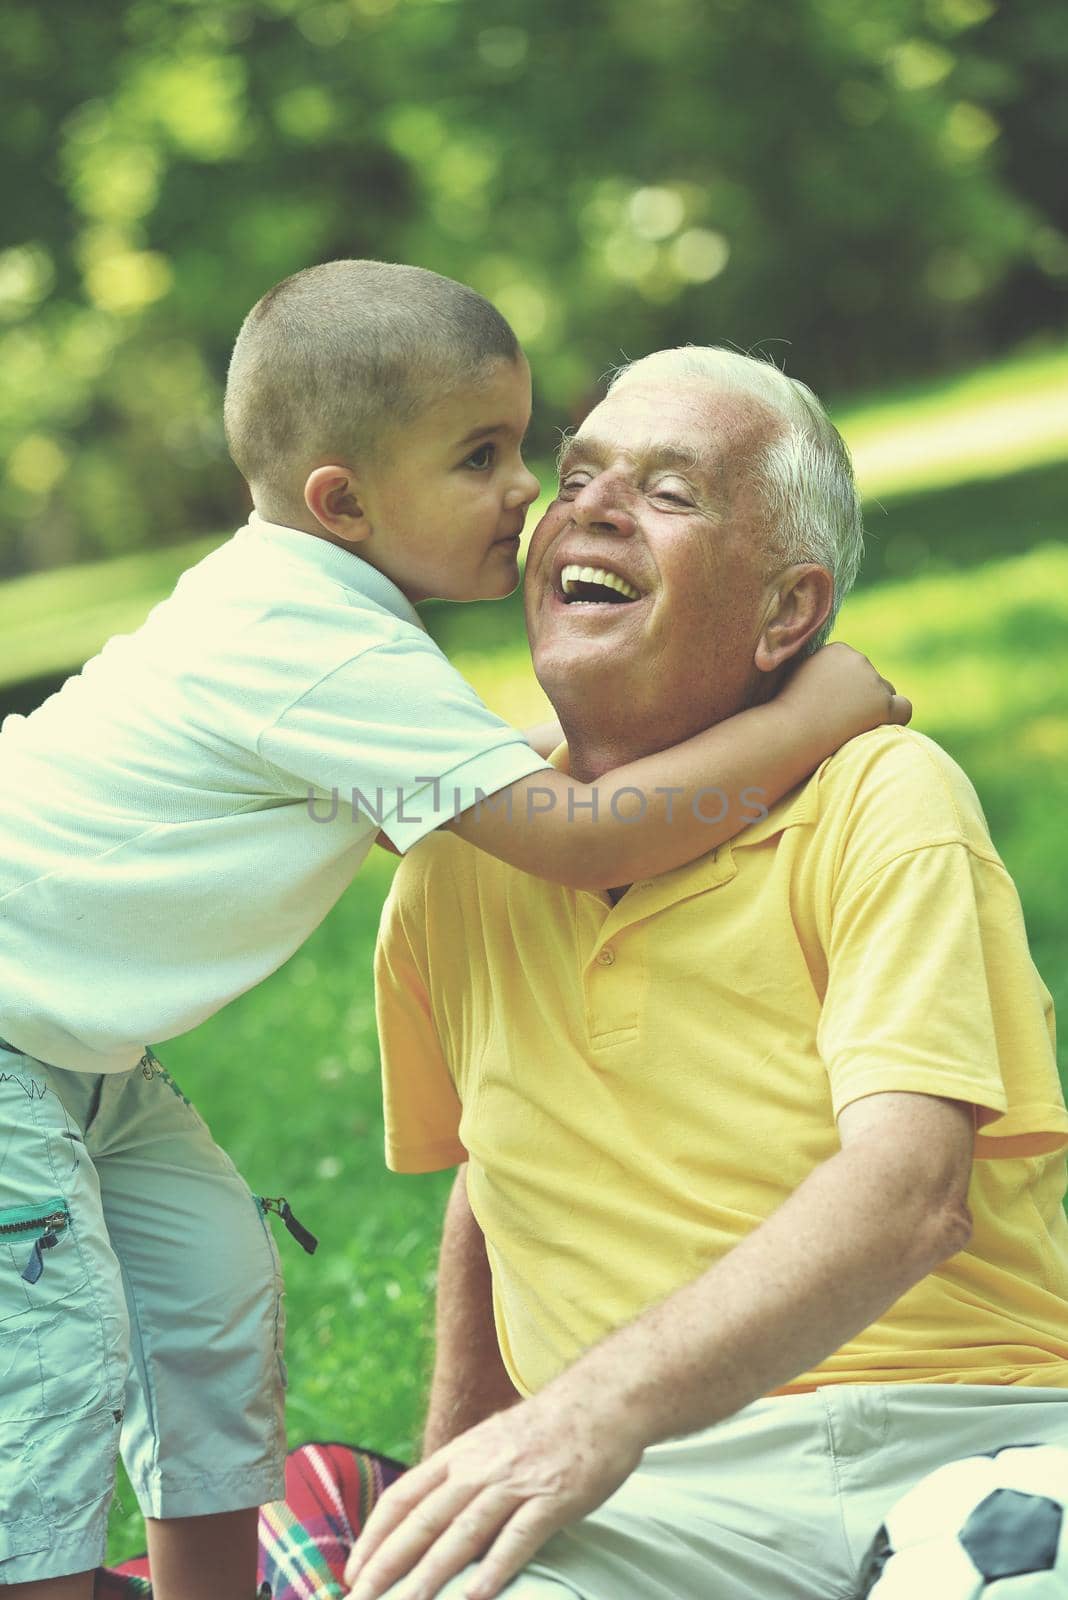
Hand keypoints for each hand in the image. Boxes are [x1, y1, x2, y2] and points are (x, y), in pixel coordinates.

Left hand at [343, 1387, 641, 1599]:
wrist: (603, 1400)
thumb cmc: (549, 1428)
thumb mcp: (493, 1440)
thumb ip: (462, 1473)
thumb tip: (428, 1511)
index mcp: (461, 1453)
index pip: (404, 1496)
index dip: (376, 1536)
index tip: (353, 1570)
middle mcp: (480, 1467)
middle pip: (423, 1520)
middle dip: (388, 1564)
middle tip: (361, 1599)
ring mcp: (515, 1482)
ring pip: (463, 1533)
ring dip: (430, 1575)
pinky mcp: (552, 1498)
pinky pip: (517, 1538)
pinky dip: (494, 1568)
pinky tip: (474, 1596)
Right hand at [779, 642, 911, 739]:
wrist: (789, 732)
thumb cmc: (785, 711)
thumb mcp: (796, 677)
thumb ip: (817, 670)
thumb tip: (833, 677)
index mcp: (838, 650)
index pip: (855, 667)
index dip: (845, 688)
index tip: (828, 704)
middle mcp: (858, 660)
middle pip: (871, 679)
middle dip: (861, 697)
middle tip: (839, 719)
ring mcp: (873, 682)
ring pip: (886, 694)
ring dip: (874, 708)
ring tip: (851, 727)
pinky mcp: (883, 704)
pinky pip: (904, 709)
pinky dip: (895, 718)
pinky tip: (877, 729)